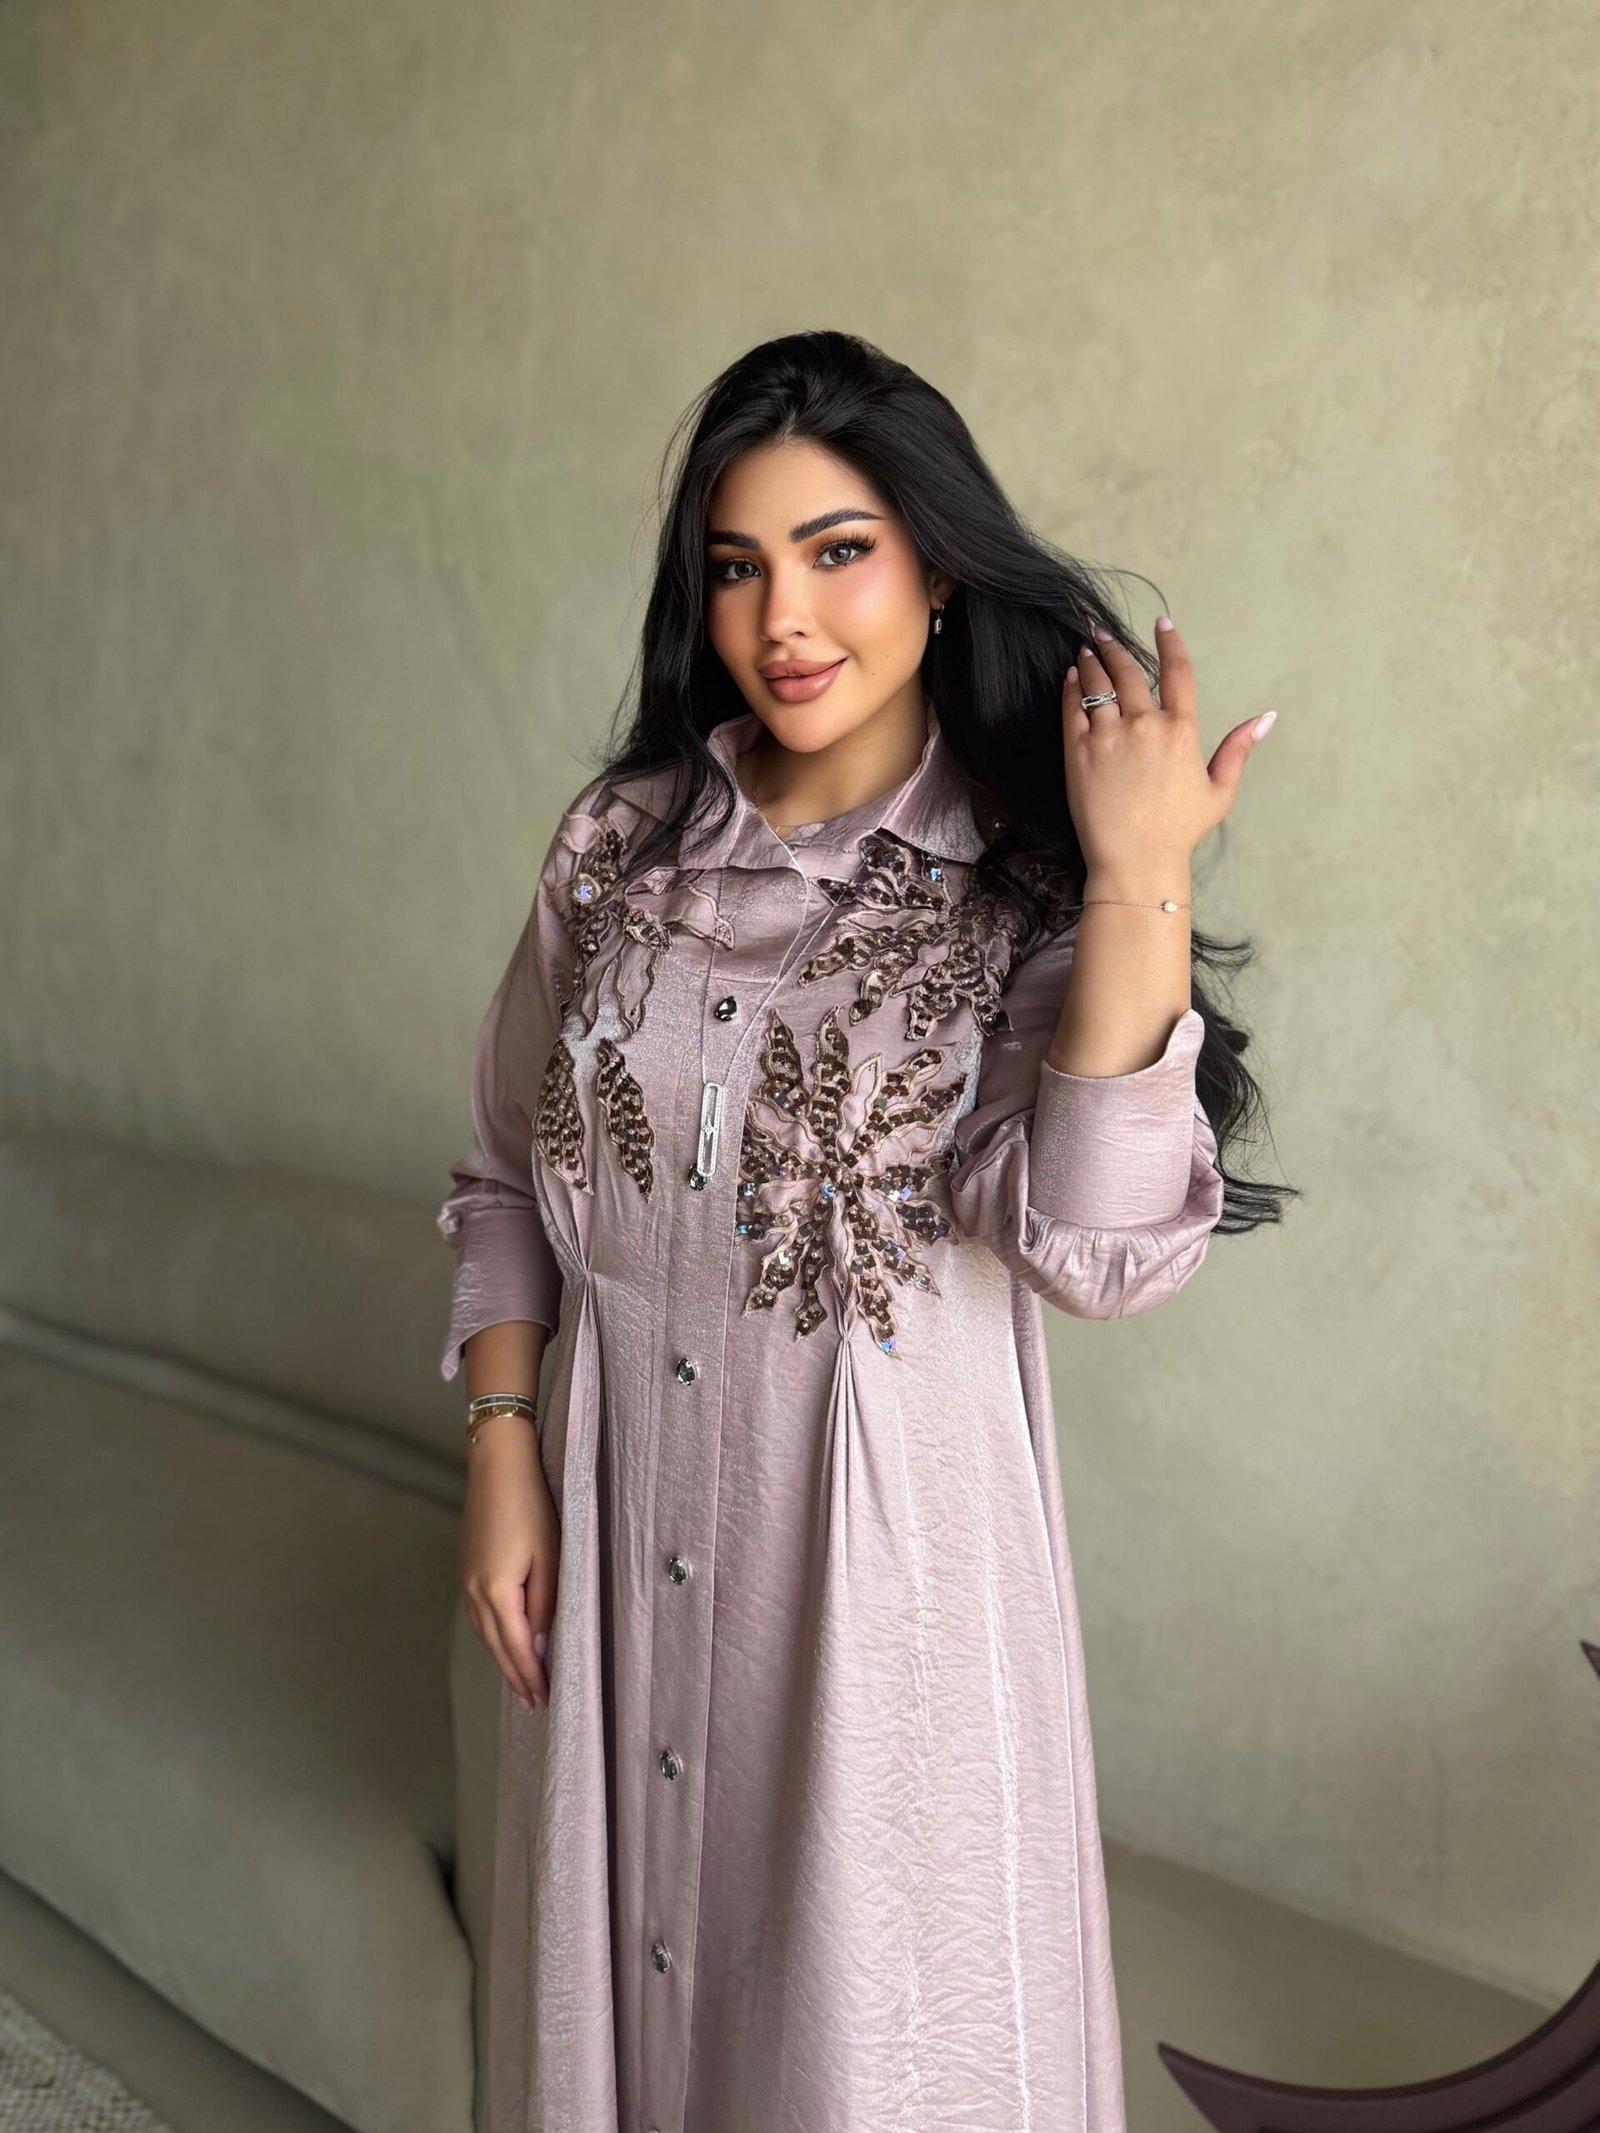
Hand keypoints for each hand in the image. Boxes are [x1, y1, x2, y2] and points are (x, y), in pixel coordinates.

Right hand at [460, 1419, 560, 1712]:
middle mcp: (474, 1591)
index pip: (516, 1647)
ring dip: (503, 1657)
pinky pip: (481, 1614)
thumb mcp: (550, 1555)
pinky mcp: (467, 1567)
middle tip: (533, 1702)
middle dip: (515, 1675)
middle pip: (496, 1645)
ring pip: (485, 1632)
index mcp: (496, 1592)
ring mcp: (466, 1579)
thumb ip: (545, 1602)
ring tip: (521, 1678)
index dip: (530, 1676)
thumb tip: (541, 1639)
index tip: (543, 1700)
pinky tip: (506, 1638)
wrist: (497, 1465)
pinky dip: (495, 1635)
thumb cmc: (531, 1506)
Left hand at [1062, 618, 1271, 882]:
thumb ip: (1238, 749)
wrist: (1135, 860)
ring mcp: (1108, 737)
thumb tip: (1266, 718)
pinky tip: (1071, 678)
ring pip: (1098, 685)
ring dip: (1092, 662)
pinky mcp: (1078, 753)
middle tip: (1103, 633)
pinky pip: (1073, 709)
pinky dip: (1072, 689)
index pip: (1177, 671)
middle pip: (1129, 671)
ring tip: (1087, 650)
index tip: (1162, 622)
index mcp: (1181, 730)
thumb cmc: (1179, 831)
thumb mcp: (1219, 791)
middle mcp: (1144, 725)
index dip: (1170, 642)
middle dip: (1115, 647)